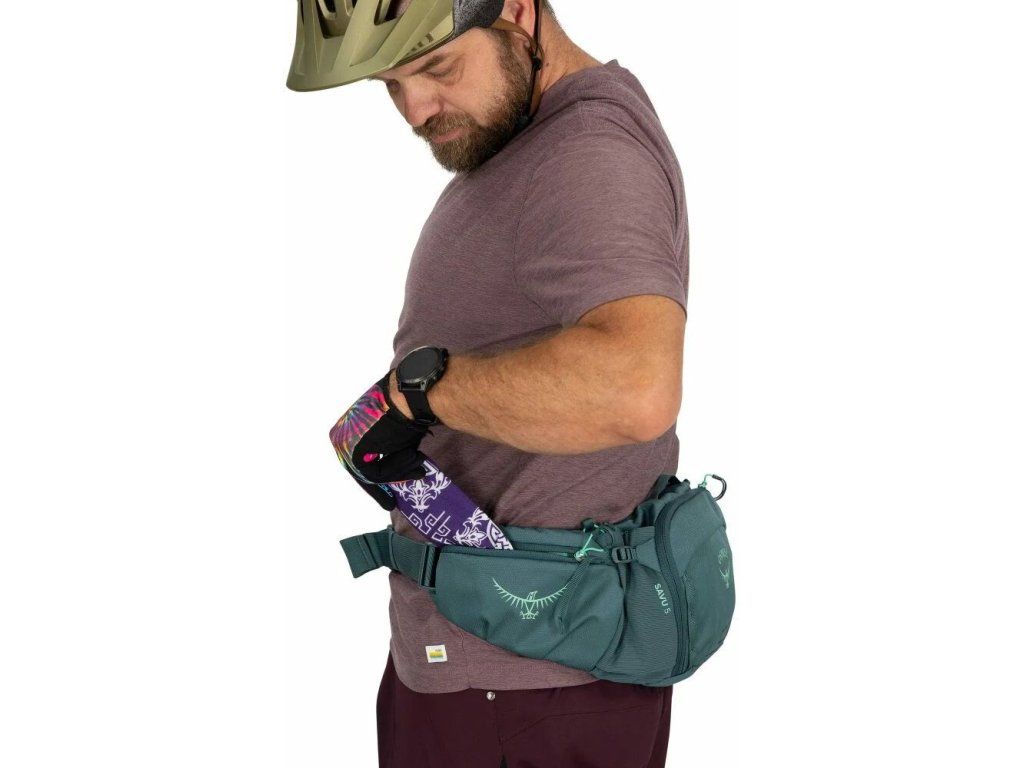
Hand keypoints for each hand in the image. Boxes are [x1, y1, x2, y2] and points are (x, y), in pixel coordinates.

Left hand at [329, 371, 429, 509]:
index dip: (376, 478)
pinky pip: (375, 475)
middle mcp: (339, 436)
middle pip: (361, 471)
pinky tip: (415, 456)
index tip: (385, 496)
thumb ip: (388, 454)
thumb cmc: (406, 409)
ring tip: (419, 463)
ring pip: (370, 474)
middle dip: (381, 487)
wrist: (409, 396)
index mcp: (347, 427)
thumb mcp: (394, 437)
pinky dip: (397, 470)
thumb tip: (394, 478)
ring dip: (398, 473)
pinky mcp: (354, 453)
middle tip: (390, 504)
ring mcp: (344, 445)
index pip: (359, 461)